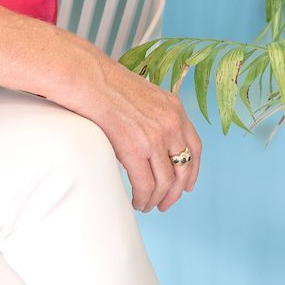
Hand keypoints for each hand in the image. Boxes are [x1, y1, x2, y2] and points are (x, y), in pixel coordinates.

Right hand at [82, 56, 202, 212]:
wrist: (89, 79)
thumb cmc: (107, 85)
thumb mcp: (144, 96)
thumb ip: (154, 117)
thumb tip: (150, 143)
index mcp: (175, 109)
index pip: (194, 147)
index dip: (192, 171)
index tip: (187, 185)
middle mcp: (171, 124)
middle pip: (183, 169)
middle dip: (175, 192)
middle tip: (166, 204)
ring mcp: (155, 138)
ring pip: (165, 182)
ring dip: (157, 199)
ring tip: (147, 205)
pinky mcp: (135, 150)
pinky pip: (145, 185)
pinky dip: (143, 199)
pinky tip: (137, 202)